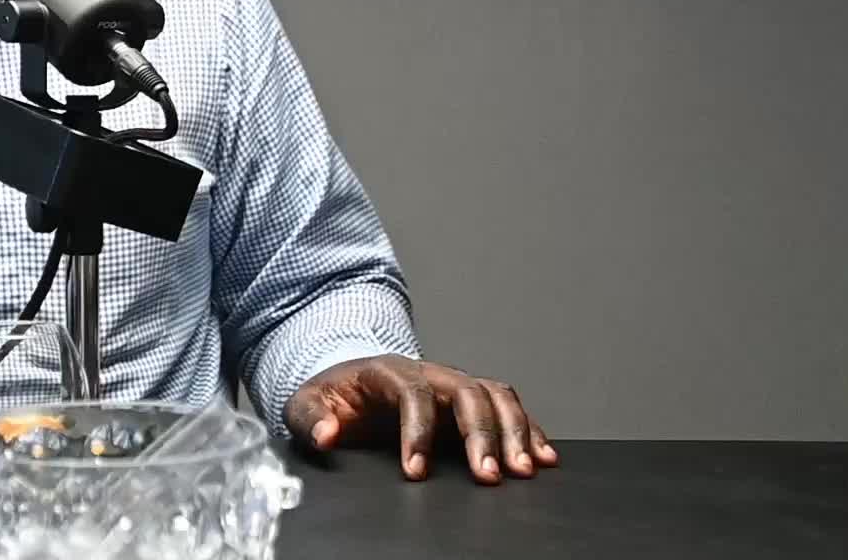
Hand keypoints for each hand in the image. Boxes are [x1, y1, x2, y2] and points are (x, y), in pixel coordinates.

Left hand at [284, 354, 557, 484]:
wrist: (346, 380)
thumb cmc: (330, 397)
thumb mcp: (305, 405)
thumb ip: (311, 420)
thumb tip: (327, 435)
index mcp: (386, 371)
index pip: (411, 393)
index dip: (417, 432)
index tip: (415, 472)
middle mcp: (427, 372)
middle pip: (465, 392)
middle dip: (480, 434)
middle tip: (488, 476)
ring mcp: (452, 384)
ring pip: (494, 395)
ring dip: (514, 431)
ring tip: (524, 470)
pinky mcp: (469, 401)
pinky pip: (507, 407)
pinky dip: (530, 429)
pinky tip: (542, 457)